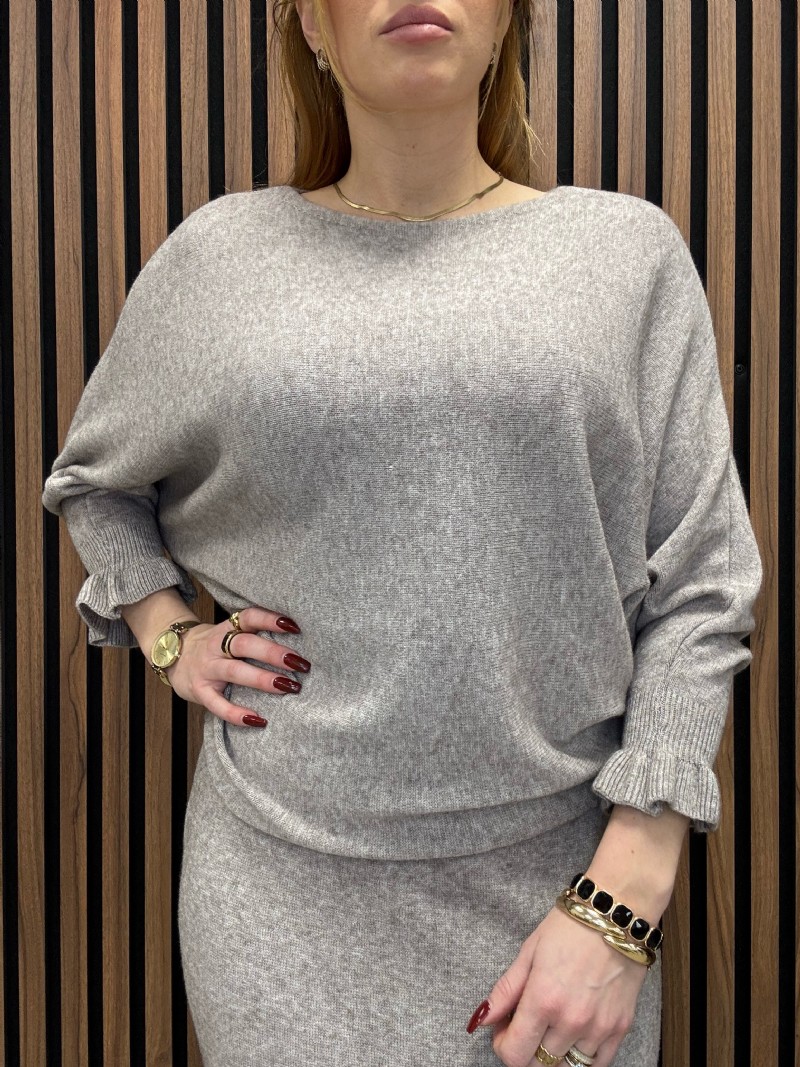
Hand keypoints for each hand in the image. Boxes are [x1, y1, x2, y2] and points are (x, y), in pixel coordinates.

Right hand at [164, 607, 309, 725]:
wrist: (171, 656)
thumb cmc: (214, 646)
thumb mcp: (229, 632)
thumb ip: (254, 635)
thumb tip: (296, 644)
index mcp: (227, 628)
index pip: (248, 617)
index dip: (269, 619)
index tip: (294, 626)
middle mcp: (216, 646)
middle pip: (245, 644)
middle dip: (273, 653)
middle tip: (300, 663)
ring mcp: (206, 668)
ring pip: (235, 671)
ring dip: (262, 679)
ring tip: (288, 687)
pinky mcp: (199, 691)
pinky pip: (217, 705)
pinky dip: (237, 714)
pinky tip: (258, 720)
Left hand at [468, 903, 648, 1065]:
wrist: (615, 915)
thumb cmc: (569, 928)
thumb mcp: (528, 952)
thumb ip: (505, 991)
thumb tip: (481, 1020)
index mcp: (543, 999)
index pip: (515, 1055)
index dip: (503, 1046)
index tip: (504, 1031)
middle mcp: (571, 1020)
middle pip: (539, 1066)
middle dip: (525, 1050)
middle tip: (526, 1026)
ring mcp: (598, 1028)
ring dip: (553, 1054)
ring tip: (550, 1028)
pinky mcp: (620, 1028)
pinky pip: (598, 1065)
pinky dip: (582, 1057)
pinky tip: (574, 1036)